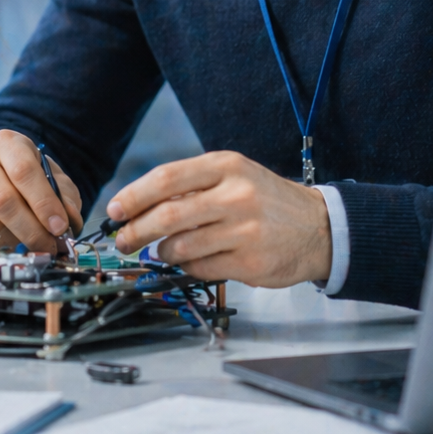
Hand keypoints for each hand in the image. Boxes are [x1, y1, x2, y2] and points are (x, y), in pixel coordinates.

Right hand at [0, 130, 82, 252]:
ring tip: (27, 247)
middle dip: (31, 230)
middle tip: (48, 247)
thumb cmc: (27, 180)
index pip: (23, 171)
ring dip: (11, 243)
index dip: (43, 203)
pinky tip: (2, 247)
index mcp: (6, 143)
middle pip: (3, 201)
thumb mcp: (53, 180)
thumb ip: (65, 197)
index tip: (59, 227)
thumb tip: (69, 220)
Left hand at [108, 151, 331, 287]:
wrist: (319, 227)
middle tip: (122, 239)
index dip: (133, 195)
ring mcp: (245, 230)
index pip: (166, 178)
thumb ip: (191, 186)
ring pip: (181, 245)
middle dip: (136, 229)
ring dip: (162, 251)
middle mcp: (236, 194)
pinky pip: (201, 267)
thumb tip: (137, 206)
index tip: (113, 210)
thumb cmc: (265, 199)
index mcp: (226, 166)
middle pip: (168, 214)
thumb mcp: (233, 176)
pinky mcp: (251, 262)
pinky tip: (190, 260)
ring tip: (161, 249)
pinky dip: (187, 266)